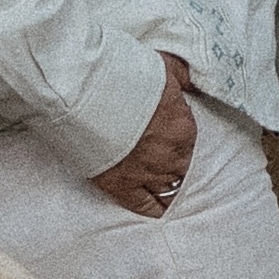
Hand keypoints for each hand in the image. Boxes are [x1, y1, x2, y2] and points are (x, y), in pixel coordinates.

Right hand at [87, 53, 196, 219]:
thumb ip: (182, 76)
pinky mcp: (119, 185)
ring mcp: (145, 173)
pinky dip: (152, 209)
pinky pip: (143, 205)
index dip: (178, 144)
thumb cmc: (123, 73)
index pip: (188, 144)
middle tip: (164, 165)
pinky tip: (157, 212)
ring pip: (166, 189)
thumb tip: (192, 80)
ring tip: (164, 191)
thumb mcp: (164, 67)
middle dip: (174, 167)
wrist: (85, 90)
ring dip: (166, 187)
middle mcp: (169, 155)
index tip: (170, 143)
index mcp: (182, 127)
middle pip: (180, 169)